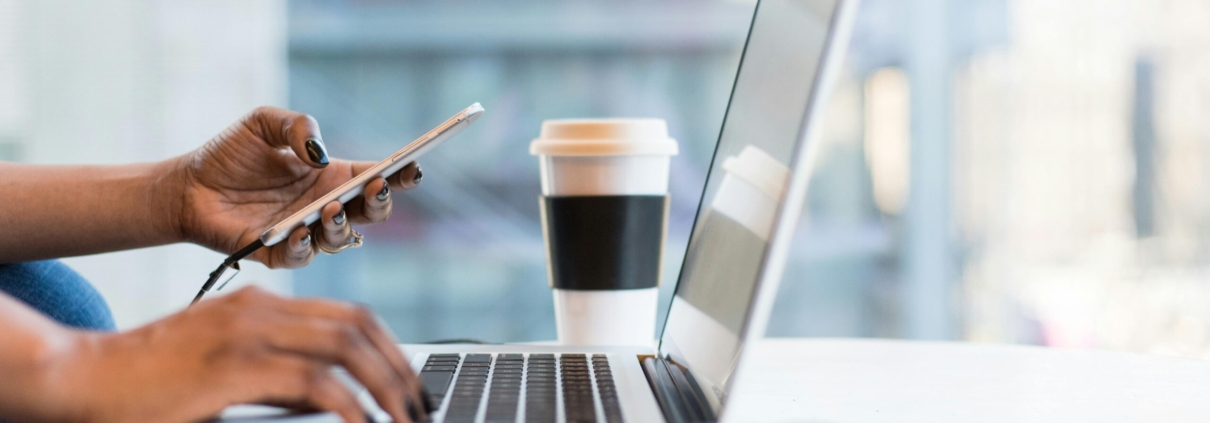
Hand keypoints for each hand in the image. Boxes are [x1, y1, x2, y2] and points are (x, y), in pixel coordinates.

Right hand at [48, 287, 426, 422]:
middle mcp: (260, 308)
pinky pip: (316, 383)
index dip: (390, 347)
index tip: (409, 382)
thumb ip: (278, 374)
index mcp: (260, 304)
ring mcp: (248, 332)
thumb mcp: (226, 368)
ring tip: (405, 419)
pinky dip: (352, 405)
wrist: (82, 378)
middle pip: (358, 325)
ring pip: (347, 347)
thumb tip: (336, 399)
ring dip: (387, 386)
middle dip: (400, 367)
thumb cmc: (150, 382)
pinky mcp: (234, 365)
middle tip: (420, 405)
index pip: (349, 313)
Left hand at [169, 106, 423, 267]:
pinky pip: (301, 256)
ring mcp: (305, 233)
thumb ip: (297, 126)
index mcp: (331, 177)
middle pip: (371, 213)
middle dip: (380, 202)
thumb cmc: (229, 154)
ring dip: (342, 225)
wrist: (186, 186)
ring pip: (342, 239)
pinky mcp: (277, 254)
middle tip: (375, 187)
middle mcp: (325, 207)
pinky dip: (304, 246)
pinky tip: (299, 230)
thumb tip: (320, 154)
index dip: (399, 175)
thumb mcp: (263, 122)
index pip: (376, 178)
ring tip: (331, 208)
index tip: (412, 166)